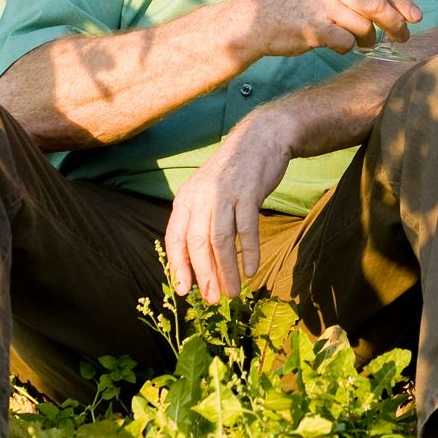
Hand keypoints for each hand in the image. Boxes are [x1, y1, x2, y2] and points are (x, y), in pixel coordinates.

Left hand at [165, 122, 291, 302]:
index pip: (176, 238)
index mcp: (186, 198)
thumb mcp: (207, 190)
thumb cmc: (233, 172)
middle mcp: (201, 196)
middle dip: (204, 275)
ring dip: (225, 271)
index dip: (179, 266)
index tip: (185, 290)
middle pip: (197, 243)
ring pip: (220, 240)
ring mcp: (225, 194)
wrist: (261, 138)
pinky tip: (251, 271)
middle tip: (212, 299)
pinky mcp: (249, 193)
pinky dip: (248, 252)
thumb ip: (200, 218)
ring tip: (232, 293)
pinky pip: (247, 229)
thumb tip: (197, 259)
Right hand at [248, 0, 423, 56]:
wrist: (256, 19)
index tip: (415, 16)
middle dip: (395, 23)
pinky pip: (346, 42)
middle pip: (376, 3)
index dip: (402, 0)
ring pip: (364, 24)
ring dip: (371, 38)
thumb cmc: (296, 3)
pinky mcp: (312, 26)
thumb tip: (394, 3)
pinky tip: (341, 46)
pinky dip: (349, 48)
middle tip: (402, 36)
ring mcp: (320, 2)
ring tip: (366, 42)